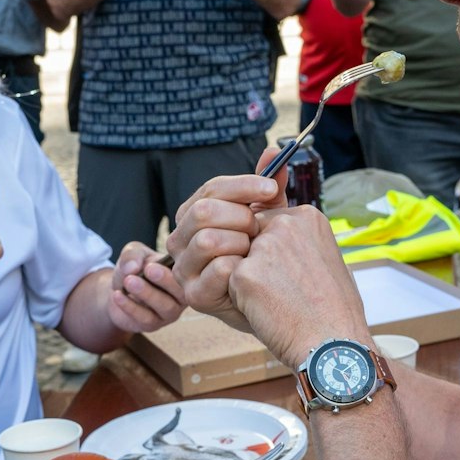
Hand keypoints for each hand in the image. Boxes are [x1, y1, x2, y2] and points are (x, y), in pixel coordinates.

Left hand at [106, 240, 185, 333]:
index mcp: (181, 274)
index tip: (155, 263)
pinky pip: (146, 318)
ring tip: (129, 281)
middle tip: (148, 270)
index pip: (188, 273)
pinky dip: (131, 306)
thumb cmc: (133, 268)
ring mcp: (170, 312)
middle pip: (181, 292)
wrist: (117, 290)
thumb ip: (133, 254)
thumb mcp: (132, 253)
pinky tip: (117, 295)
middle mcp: (181, 295)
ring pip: (165, 306)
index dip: (176, 268)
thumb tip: (134, 267)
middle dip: (165, 280)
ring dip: (147, 293)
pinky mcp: (154, 325)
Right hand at [167, 168, 288, 332]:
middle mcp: (181, 240)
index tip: (272, 189)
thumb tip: (274, 151)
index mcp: (194, 216)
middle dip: (241, 218)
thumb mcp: (269, 221)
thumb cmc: (268, 262)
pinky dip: (244, 269)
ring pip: (210, 240)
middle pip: (204, 211)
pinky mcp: (194, 296)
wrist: (279, 308)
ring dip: (242, 245)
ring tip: (256, 256)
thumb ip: (268, 189)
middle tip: (262, 232)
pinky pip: (221, 269)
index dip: (243, 185)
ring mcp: (184, 269)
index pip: (212, 189)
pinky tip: (253, 276)